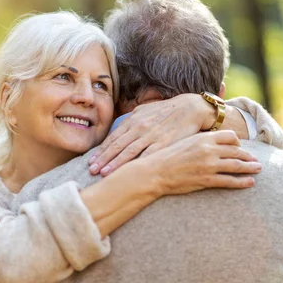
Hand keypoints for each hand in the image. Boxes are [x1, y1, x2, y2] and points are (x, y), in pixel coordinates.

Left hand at [89, 94, 215, 175]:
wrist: (191, 108)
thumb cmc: (167, 110)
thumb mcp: (145, 110)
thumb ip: (131, 120)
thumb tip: (118, 129)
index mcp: (133, 120)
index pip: (113, 138)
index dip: (101, 150)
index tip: (91, 161)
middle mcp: (140, 127)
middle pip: (117, 146)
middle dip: (102, 159)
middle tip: (91, 170)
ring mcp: (152, 135)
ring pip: (129, 152)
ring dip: (115, 163)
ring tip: (103, 173)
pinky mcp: (164, 143)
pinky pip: (148, 156)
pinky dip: (137, 165)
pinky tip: (129, 173)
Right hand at [145, 130, 260, 195]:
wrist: (155, 172)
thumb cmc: (165, 157)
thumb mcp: (183, 141)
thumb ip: (198, 141)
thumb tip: (207, 142)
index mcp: (203, 138)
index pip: (230, 137)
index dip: (238, 143)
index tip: (240, 149)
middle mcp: (209, 150)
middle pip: (236, 151)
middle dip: (248, 156)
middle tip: (256, 161)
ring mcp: (208, 165)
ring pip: (236, 165)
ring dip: (250, 168)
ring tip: (258, 169)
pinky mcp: (206, 180)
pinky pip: (229, 181)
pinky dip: (242, 182)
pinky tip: (250, 183)